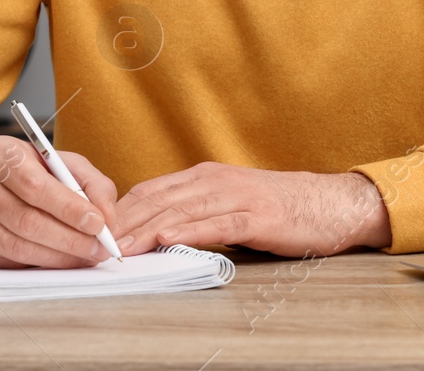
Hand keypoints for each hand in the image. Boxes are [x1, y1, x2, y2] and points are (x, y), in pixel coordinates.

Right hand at [0, 136, 119, 268]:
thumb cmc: (25, 172)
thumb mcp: (59, 163)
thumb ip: (90, 183)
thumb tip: (107, 217)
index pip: (35, 185)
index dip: (69, 208)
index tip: (99, 224)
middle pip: (26, 220)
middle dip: (69, 239)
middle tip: (98, 249)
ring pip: (15, 245)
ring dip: (56, 257)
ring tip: (84, 258)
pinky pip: (3, 261)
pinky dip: (35, 265)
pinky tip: (57, 261)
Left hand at [112, 162, 391, 257]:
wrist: (328, 204)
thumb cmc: (278, 208)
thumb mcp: (229, 203)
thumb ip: (195, 212)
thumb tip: (154, 232)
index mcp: (205, 176)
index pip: (150, 190)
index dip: (120, 211)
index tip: (95, 230)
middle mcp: (215, 180)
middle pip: (158, 199)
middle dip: (124, 223)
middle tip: (96, 244)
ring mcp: (236, 196)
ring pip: (180, 210)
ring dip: (146, 229)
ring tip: (120, 247)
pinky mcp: (257, 216)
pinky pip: (216, 223)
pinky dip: (188, 229)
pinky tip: (167, 236)